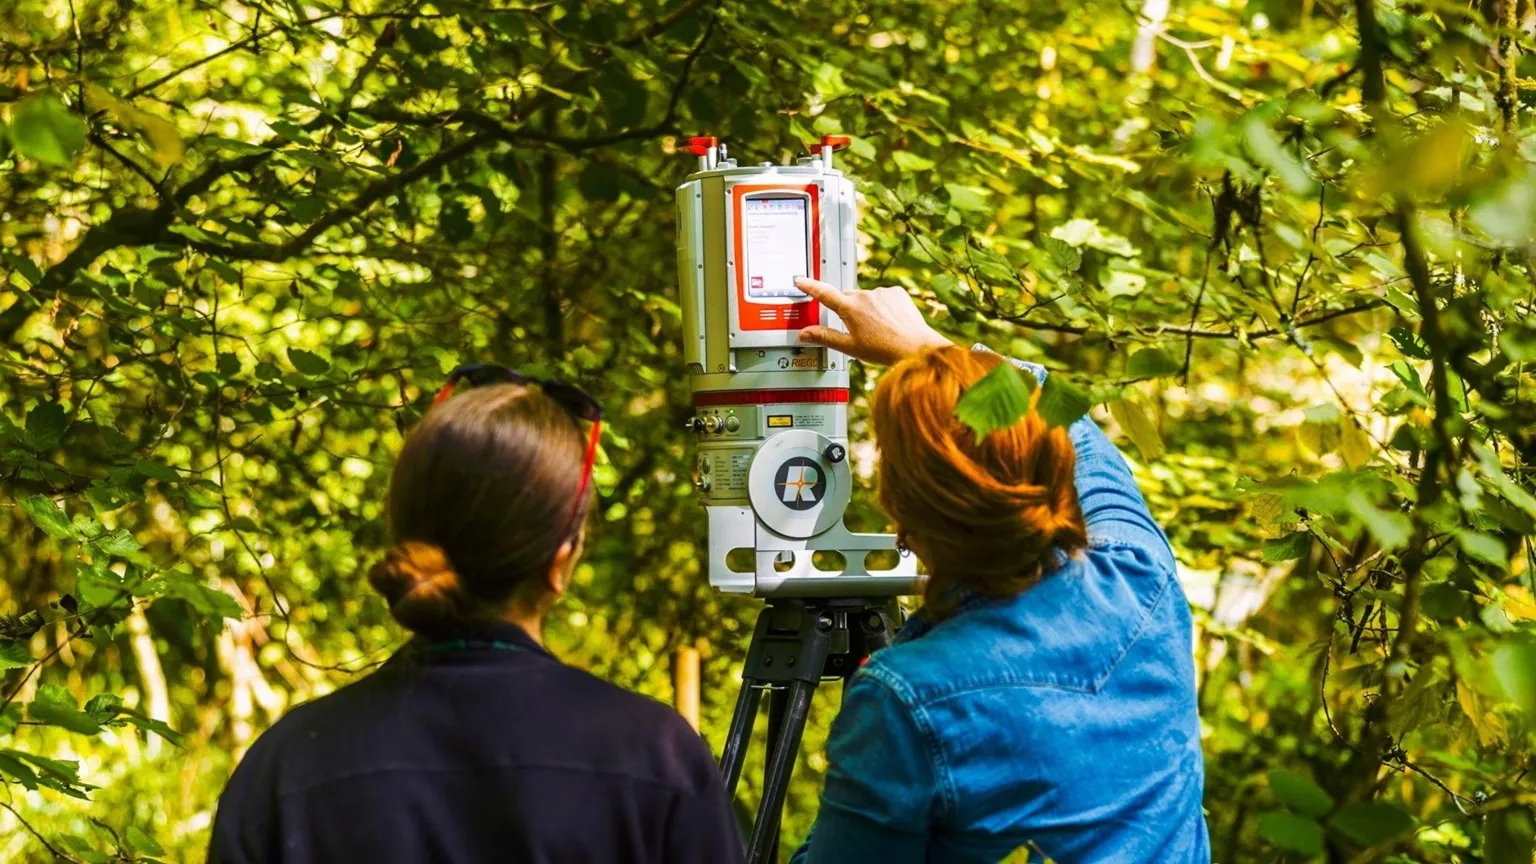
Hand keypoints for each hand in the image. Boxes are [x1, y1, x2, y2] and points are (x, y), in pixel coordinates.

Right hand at [793, 277, 950, 366]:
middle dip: (847, 308)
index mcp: (850, 309)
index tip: (800, 280)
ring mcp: (881, 292)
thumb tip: (804, 334)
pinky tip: (890, 320)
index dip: (810, 286)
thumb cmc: (884, 349)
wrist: (916, 347)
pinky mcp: (896, 291)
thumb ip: (824, 337)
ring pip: (866, 297)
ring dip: (867, 308)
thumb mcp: (849, 347)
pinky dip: (883, 305)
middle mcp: (864, 296)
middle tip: (855, 327)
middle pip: (847, 297)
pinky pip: (884, 295)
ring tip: (877, 328)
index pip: (824, 293)